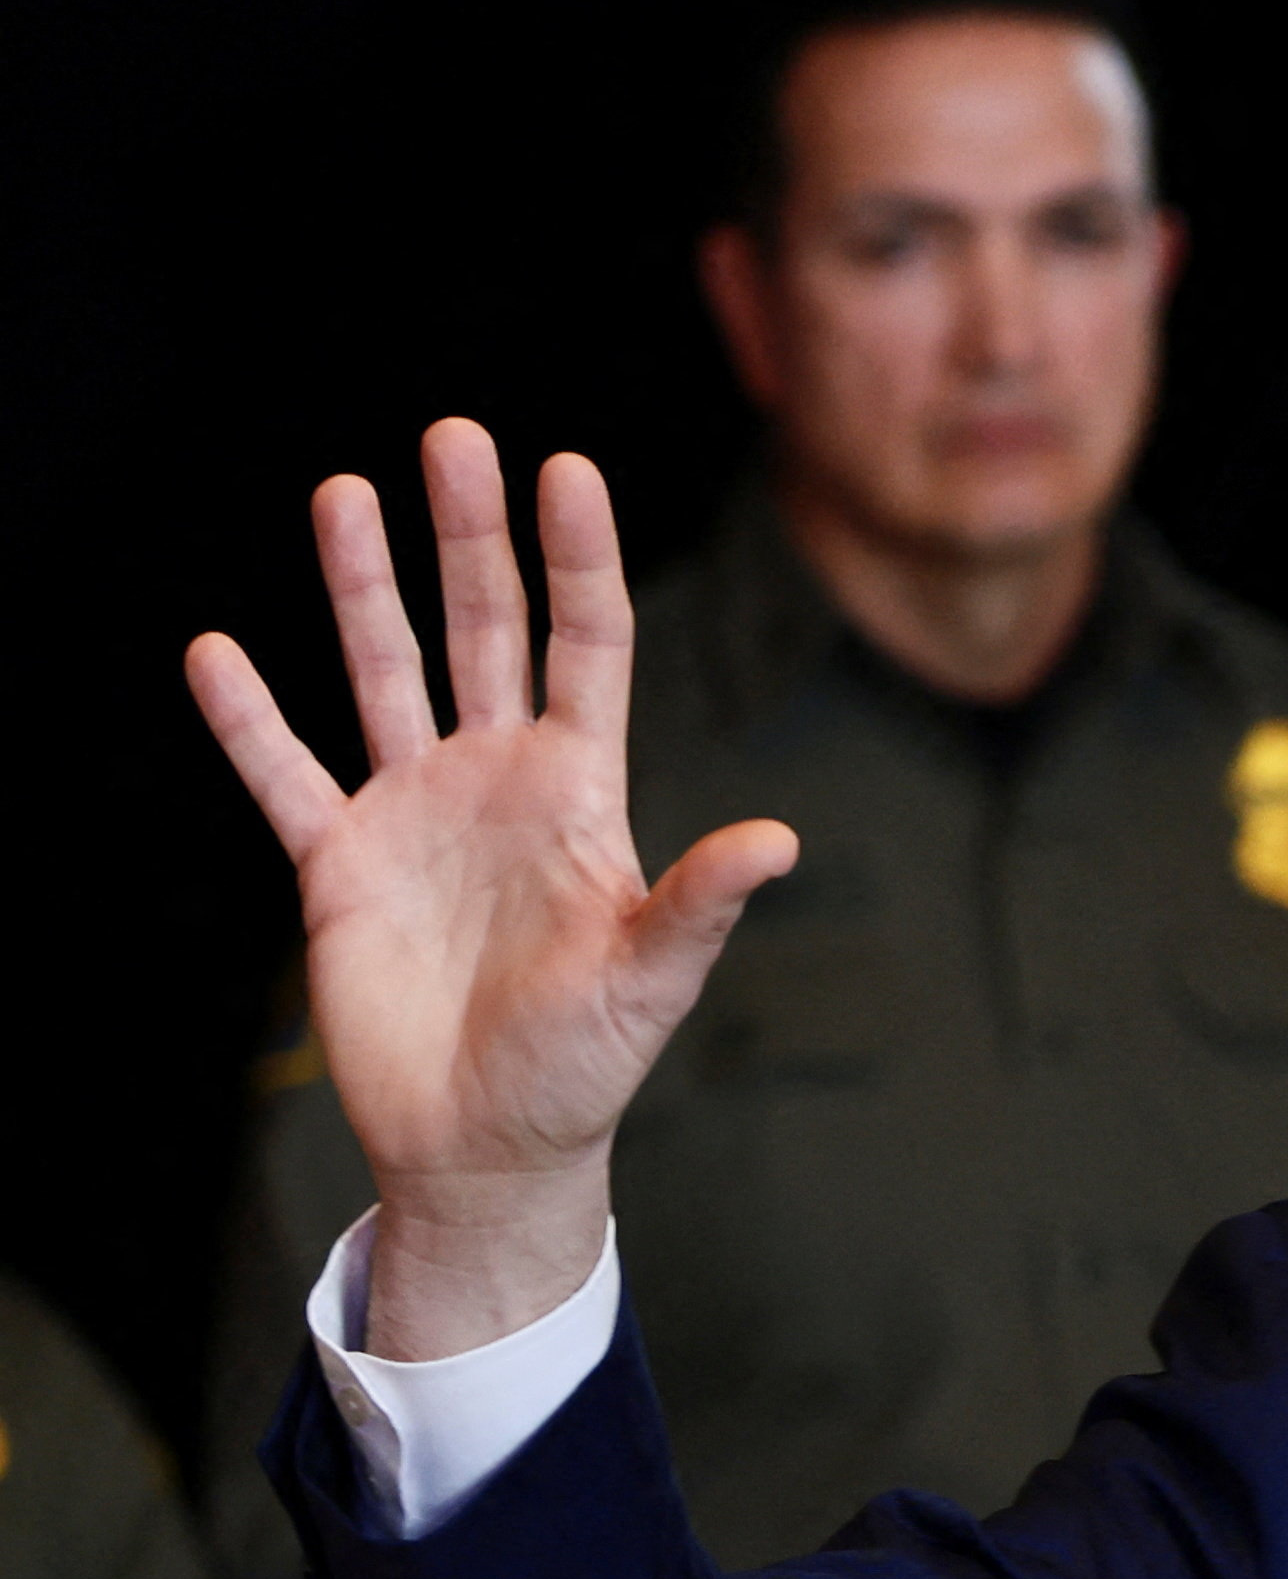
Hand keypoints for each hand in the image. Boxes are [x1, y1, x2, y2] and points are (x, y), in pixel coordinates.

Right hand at [184, 422, 796, 1357]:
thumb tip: (779, 843)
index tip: (567, 466)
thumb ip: (701, 905)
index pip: (584, 644)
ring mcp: (413, 814)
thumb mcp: (652, 982)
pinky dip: (248, 720)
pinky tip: (217, 652)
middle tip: (451, 435)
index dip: (577, 559)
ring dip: (358, 586)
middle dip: (467, 535)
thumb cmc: (586, 1065)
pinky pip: (286, 774)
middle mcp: (495, 780)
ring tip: (340, 490)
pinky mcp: (337, 865)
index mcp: (580, 792)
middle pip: (481, 628)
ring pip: (383, 672)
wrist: (489, 1144)